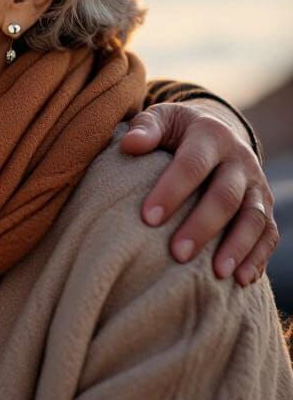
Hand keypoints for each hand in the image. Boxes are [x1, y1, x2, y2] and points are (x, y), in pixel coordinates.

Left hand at [120, 101, 277, 284]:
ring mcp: (256, 185)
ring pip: (253, 218)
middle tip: (178, 254)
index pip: (192, 164)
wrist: (216, 131)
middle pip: (225, 196)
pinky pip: (269, 234)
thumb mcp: (161, 119)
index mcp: (211, 135)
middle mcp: (239, 160)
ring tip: (216, 273)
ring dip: (237, 247)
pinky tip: (241, 280)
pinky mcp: (265, 207)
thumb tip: (130, 145)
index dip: (172, 190)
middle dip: (202, 226)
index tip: (148, 218)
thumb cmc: (176, 131)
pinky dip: (258, 257)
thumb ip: (145, 129)